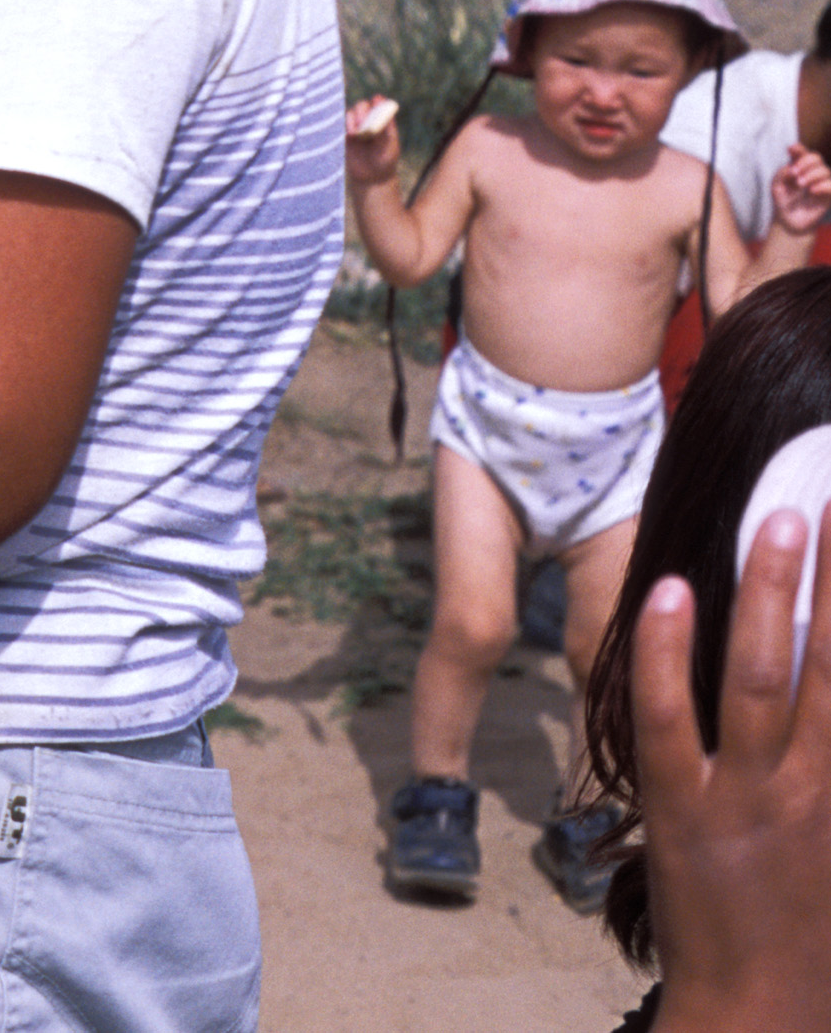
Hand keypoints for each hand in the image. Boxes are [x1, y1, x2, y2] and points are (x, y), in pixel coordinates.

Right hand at [344, 95, 401, 187]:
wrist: (372, 178)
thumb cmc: (385, 161)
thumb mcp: (391, 145)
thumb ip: (388, 128)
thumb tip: (387, 108)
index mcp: (382, 121)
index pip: (378, 105)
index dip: (377, 101)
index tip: (376, 99)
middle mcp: (368, 121)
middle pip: (361, 106)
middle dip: (362, 111)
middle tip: (364, 122)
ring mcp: (355, 128)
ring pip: (349, 114)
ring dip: (352, 119)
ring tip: (355, 133)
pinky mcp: (343, 135)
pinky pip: (339, 125)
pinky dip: (343, 126)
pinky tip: (349, 135)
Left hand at [636, 502, 830, 1032]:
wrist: (763, 1014)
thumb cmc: (808, 931)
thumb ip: (826, 760)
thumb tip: (822, 682)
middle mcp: (812, 782)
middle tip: (824, 503)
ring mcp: (747, 795)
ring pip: (763, 676)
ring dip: (769, 596)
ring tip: (774, 522)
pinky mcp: (682, 812)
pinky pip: (671, 718)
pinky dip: (669, 653)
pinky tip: (672, 592)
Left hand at [774, 149, 830, 237]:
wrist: (789, 221)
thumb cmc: (783, 200)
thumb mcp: (777, 185)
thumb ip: (782, 174)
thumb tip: (792, 168)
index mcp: (798, 166)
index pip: (802, 152)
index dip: (798, 148)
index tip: (791, 149)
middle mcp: (812, 172)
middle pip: (816, 157)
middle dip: (805, 162)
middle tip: (794, 173)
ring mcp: (822, 182)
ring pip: (825, 170)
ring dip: (812, 174)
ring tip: (800, 184)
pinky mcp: (828, 195)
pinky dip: (823, 185)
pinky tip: (812, 190)